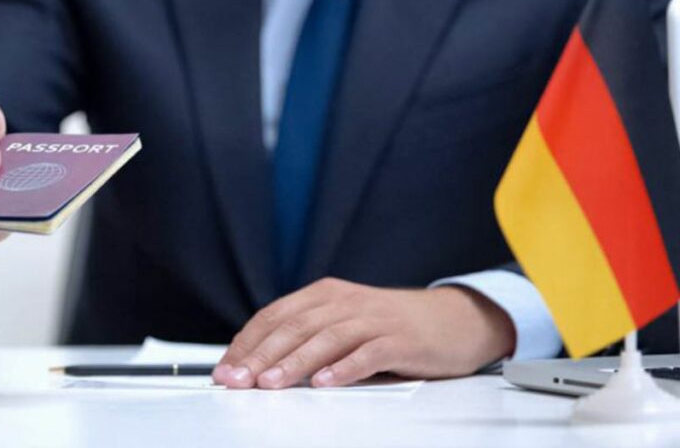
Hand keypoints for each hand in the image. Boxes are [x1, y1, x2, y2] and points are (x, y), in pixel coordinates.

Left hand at [213, 278, 514, 388]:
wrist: (454, 319)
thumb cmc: (392, 326)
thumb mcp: (344, 322)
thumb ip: (308, 337)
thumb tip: (259, 366)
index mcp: (325, 295)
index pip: (275, 316)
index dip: (247, 343)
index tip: (225, 369)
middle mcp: (345, 302)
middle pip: (294, 327)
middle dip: (260, 355)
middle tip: (238, 380)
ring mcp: (373, 319)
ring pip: (325, 339)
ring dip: (294, 363)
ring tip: (270, 384)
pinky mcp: (399, 340)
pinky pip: (368, 354)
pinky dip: (344, 368)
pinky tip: (326, 383)